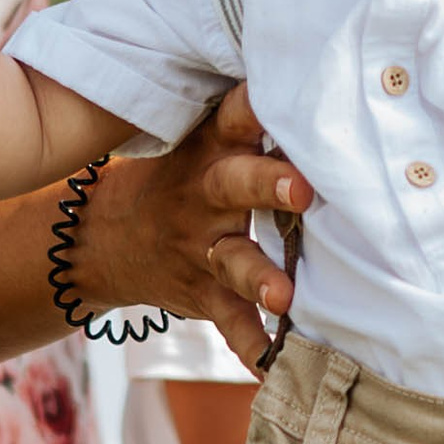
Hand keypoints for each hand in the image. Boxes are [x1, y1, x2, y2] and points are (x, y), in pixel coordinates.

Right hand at [80, 83, 314, 375]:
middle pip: (234, 184)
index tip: (292, 89)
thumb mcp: (204, 135)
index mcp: (213, 146)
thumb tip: (336, 76)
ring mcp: (202, 245)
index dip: (259, 103)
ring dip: (260, 277)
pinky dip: (251, 345)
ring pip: (233, 259)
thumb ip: (255, 116)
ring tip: (286, 296)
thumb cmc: (187, 174)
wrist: (107, 236)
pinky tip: (273, 367)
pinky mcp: (203, 290)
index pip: (235, 115)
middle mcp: (206, 192)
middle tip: (303, 191)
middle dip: (267, 185)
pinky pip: (228, 321)